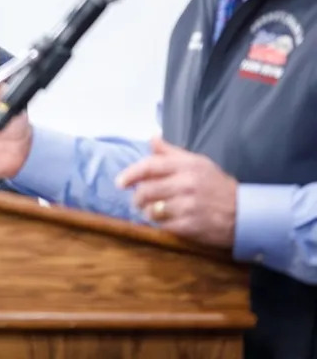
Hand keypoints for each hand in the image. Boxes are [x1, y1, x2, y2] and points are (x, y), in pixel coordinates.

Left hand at [116, 136, 237, 247]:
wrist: (244, 213)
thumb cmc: (216, 186)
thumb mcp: (197, 163)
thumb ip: (171, 152)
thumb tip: (152, 138)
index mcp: (186, 166)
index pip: (149, 167)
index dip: (130, 174)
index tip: (120, 182)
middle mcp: (186, 184)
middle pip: (147, 191)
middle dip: (137, 198)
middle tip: (137, 201)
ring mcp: (188, 206)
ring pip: (152, 210)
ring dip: (147, 212)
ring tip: (152, 211)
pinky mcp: (190, 226)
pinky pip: (163, 226)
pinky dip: (160, 224)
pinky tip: (165, 221)